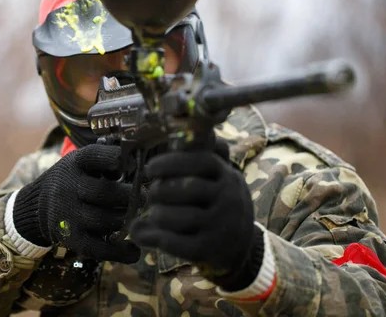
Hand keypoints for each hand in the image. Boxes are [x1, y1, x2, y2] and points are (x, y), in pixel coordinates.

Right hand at [13, 144, 140, 263]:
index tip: (131, 163)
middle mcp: (67, 187)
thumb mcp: (84, 163)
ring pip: (105, 220)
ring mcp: (68, 215)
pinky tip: (134, 250)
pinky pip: (98, 249)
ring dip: (126, 221)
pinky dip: (120, 252)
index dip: (115, 158)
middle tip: (144, 198)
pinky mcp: (71, 239)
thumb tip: (143, 170)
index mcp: (75, 163)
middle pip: (103, 193)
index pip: (94, 156)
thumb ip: (109, 162)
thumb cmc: (74, 180)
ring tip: (135, 217)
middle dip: (130, 196)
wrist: (37, 206)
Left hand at [130, 138, 262, 290]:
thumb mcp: (217, 178)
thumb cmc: (217, 203)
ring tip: (153, 213)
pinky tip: (144, 234)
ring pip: (179, 217)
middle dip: (160, 189)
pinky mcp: (209, 250)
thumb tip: (175, 136)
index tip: (150, 168)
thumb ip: (198, 155)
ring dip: (157, 214)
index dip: (171, 162)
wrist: (241, 246)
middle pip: (188, 188)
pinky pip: (175, 243)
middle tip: (151, 193)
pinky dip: (155, 238)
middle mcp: (229, 199)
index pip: (201, 161)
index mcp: (227, 175)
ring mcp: (221, 226)